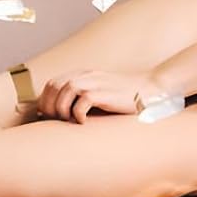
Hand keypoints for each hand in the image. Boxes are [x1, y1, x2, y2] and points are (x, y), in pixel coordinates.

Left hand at [37, 70, 163, 123]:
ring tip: (70, 121)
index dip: (46, 101)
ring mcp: (97, 83)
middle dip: (50, 106)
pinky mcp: (106, 93)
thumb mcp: (98, 91)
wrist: (150, 90)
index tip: (50, 118)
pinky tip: (84, 122)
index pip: (51, 84)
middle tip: (58, 121)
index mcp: (83, 74)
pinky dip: (78, 114)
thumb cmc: (123, 97)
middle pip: (54, 86)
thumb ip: (80, 96)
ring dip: (62, 109)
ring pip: (66, 90)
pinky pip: (83, 101)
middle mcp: (87, 75)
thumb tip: (56, 114)